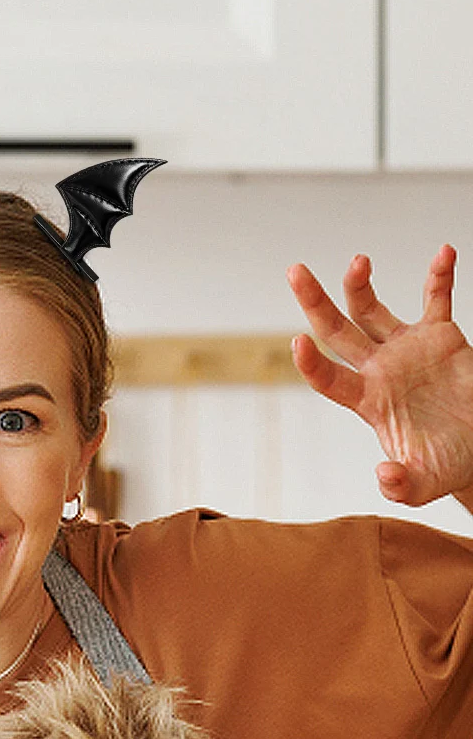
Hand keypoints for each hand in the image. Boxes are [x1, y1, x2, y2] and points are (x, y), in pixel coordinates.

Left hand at [288, 246, 472, 508]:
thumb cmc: (443, 466)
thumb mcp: (421, 485)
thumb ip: (400, 486)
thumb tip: (384, 477)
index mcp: (368, 402)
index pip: (330, 379)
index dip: (311, 364)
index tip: (296, 342)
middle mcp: (378, 370)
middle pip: (336, 332)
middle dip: (314, 302)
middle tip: (295, 271)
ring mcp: (405, 350)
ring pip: (372, 310)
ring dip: (360, 285)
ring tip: (357, 261)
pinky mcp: (439, 336)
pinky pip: (436, 298)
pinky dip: (439, 275)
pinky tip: (444, 253)